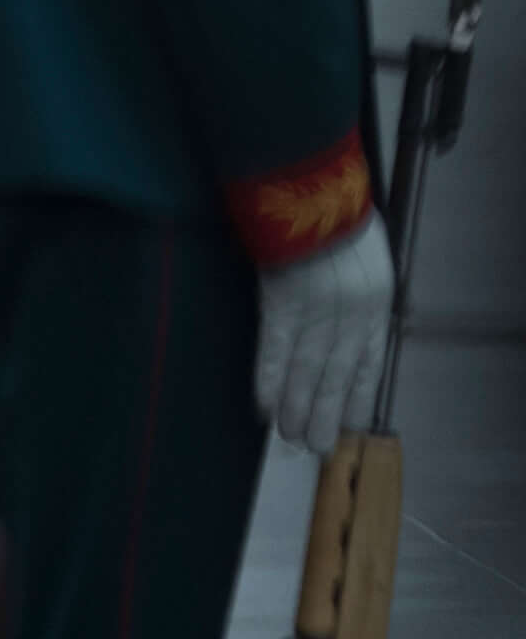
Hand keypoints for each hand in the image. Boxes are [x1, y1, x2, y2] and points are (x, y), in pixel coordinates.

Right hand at [255, 216, 392, 448]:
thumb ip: (358, 296)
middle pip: (337, 377)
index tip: (350, 425)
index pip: (369, 365)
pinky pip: (276, 351)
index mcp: (374, 307)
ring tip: (289, 436)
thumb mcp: (367, 261)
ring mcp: (317, 313)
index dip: (358, 399)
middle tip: (316, 447)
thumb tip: (342, 327)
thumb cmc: (339, 220)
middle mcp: (351, 318)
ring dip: (297, 409)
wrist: (314, 191)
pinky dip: (270, 380)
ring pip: (308, 373)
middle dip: (326, 415)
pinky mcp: (282, 305)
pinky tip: (265, 405)